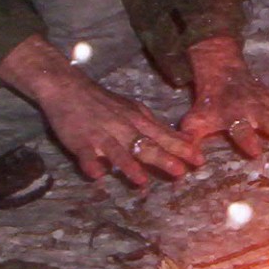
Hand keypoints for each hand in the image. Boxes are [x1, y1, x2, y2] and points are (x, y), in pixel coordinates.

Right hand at [0, 35, 202, 186]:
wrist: (68, 87)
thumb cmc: (105, 103)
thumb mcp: (134, 110)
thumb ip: (156, 127)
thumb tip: (182, 141)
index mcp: (138, 120)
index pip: (165, 136)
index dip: (182, 148)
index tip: (200, 160)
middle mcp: (123, 127)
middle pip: (145, 144)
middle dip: (163, 158)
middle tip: (180, 171)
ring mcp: (101, 134)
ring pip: (117, 151)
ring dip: (129, 165)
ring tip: (141, 181)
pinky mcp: (79, 140)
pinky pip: (86, 154)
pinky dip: (91, 164)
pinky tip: (97, 174)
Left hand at [179, 35, 268, 156]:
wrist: (221, 71)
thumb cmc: (210, 103)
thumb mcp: (196, 120)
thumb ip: (191, 140)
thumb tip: (185, 164)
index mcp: (232, 116)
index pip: (239, 129)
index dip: (246, 139)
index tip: (255, 151)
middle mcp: (251, 108)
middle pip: (267, 118)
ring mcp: (265, 100)